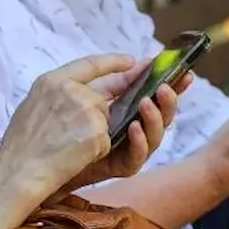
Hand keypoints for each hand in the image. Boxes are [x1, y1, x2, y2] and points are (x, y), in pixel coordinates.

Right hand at [0, 53, 136, 206]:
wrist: (20, 170)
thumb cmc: (21, 145)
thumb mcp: (33, 105)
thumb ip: (58, 94)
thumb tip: (80, 93)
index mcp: (52, 80)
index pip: (89, 64)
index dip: (113, 62)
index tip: (131, 61)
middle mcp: (71, 89)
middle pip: (99, 99)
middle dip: (96, 116)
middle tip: (78, 133)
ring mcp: (86, 109)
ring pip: (104, 121)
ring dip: (92, 136)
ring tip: (65, 148)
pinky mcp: (97, 131)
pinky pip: (106, 142)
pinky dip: (94, 152)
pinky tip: (73, 157)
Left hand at [65, 64, 188, 193]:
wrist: (43, 157)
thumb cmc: (61, 123)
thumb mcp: (82, 90)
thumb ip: (109, 76)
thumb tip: (136, 61)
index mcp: (129, 108)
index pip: (157, 95)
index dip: (174, 84)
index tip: (185, 72)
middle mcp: (134, 129)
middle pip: (162, 116)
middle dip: (168, 101)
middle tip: (165, 88)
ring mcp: (129, 149)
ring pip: (154, 136)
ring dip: (153, 118)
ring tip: (146, 103)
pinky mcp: (119, 167)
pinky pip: (136, 156)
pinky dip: (138, 141)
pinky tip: (134, 128)